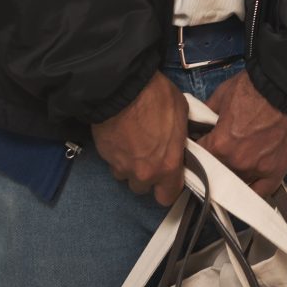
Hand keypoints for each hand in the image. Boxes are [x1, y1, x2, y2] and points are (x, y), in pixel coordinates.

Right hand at [93, 71, 187, 204]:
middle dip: (146, 177)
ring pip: (126, 176)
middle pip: (143, 189)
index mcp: (167, 166)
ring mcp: (122, 166)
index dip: (168, 188)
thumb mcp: (182, 115)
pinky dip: (117, 155)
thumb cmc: (157, 98)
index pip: (167, 197)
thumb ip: (180, 138)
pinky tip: (121, 138)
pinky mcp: (105, 157)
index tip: (169, 176)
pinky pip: (113, 163)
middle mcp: (144, 173)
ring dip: (130, 166)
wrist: (122, 88)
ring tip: (133, 146)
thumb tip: (178, 143)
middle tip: (150, 157)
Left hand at [203, 70, 286, 198]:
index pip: (198, 157)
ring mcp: (257, 170)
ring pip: (236, 184)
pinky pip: (260, 192)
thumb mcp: (222, 95)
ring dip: (233, 175)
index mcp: (219, 144)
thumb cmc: (257, 88)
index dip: (199, 150)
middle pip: (216, 174)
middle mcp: (236, 162)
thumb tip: (200, 121)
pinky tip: (248, 185)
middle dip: (215, 163)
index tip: (202, 147)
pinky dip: (253, 190)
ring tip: (236, 164)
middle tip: (220, 153)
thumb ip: (207, 113)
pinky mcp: (276, 172)